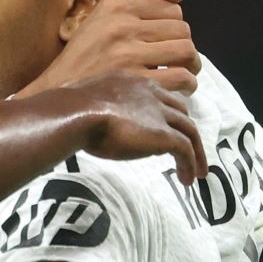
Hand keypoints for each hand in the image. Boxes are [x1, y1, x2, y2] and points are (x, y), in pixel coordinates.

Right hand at [22, 0, 200, 96]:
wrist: (57, 94)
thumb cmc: (81, 58)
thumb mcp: (104, 20)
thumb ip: (143, 1)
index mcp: (115, 7)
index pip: (171, 9)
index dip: (173, 28)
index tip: (163, 43)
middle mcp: (122, 26)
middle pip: (182, 29)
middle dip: (184, 47)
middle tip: (175, 61)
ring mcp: (127, 54)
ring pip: (185, 51)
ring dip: (190, 66)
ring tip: (182, 74)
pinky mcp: (134, 81)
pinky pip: (179, 76)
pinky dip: (186, 84)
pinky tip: (179, 89)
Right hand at [70, 71, 207, 182]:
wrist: (75, 114)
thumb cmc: (66, 109)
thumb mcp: (79, 100)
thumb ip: (87, 106)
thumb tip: (75, 117)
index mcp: (130, 82)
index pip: (156, 95)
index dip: (163, 112)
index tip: (161, 128)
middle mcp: (150, 94)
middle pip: (179, 111)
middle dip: (185, 129)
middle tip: (186, 149)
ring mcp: (159, 114)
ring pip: (189, 131)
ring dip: (196, 152)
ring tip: (195, 172)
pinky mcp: (163, 135)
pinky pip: (185, 150)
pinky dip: (190, 164)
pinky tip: (186, 179)